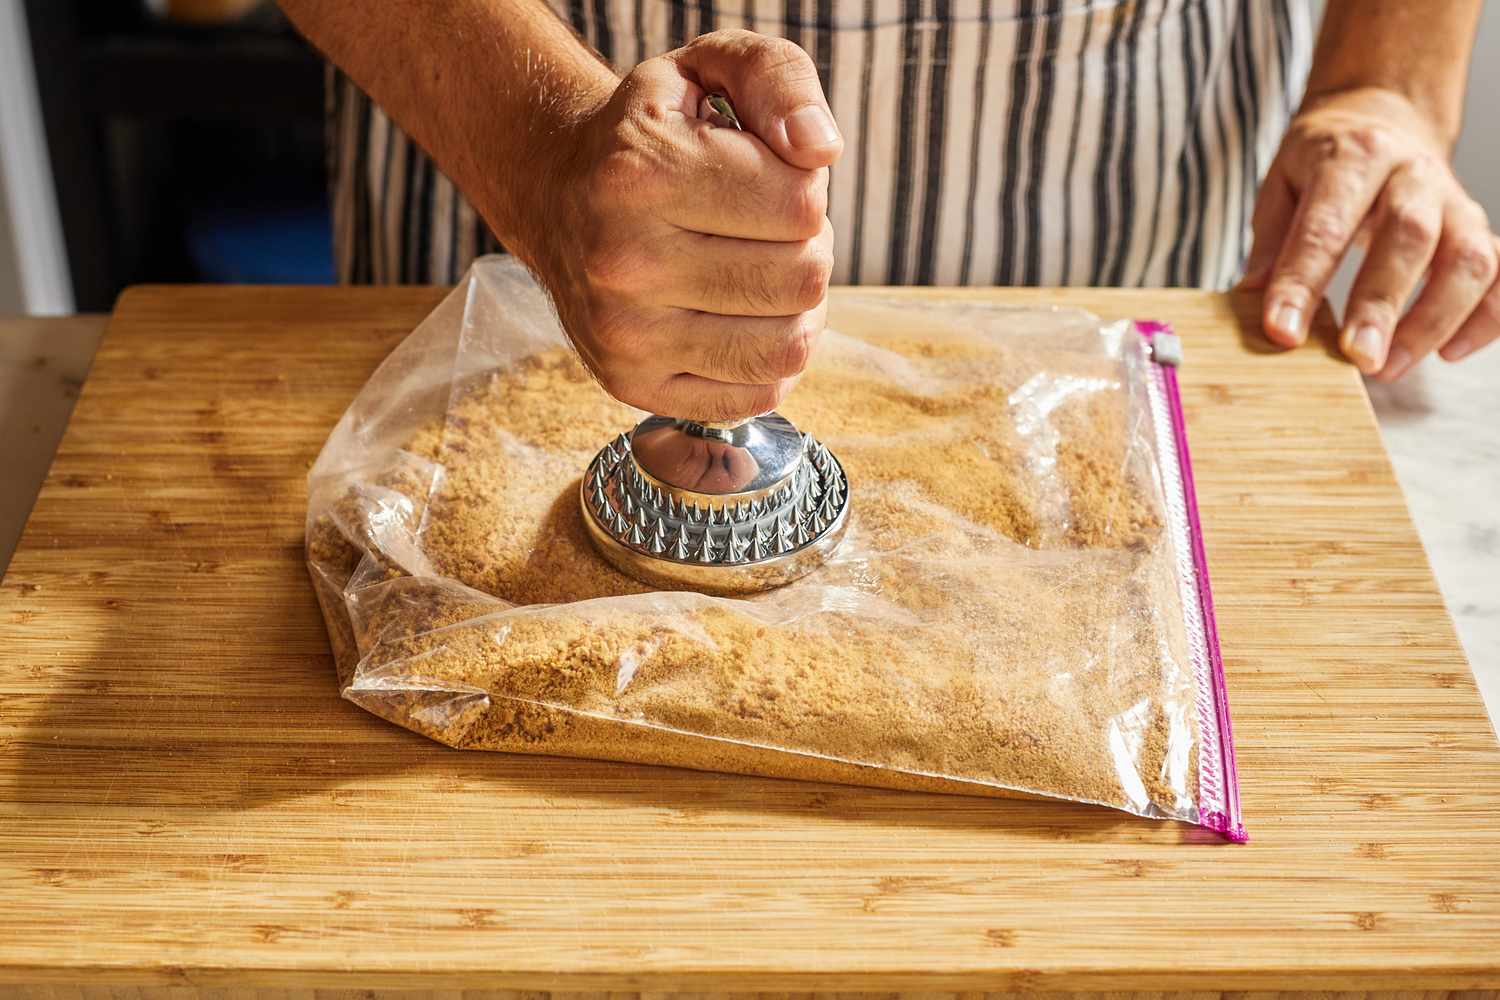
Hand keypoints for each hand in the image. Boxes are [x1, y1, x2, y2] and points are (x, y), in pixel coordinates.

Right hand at [529, 30, 841, 420]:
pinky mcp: (633, 384)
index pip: (802, 204)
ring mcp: (625, 334)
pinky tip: (742, 321)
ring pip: (788, 346)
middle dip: (805, 247)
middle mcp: (624, 261)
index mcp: (642, 174)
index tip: (763, 177)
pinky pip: (756, 394)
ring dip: (795, 309)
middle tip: (765, 229)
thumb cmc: (654, 134)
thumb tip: (820, 150)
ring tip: (760, 274)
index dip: (803, 187)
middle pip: (802, 279)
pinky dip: (768, 359)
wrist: (556, 193)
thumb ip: (779, 80)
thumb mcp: (709, 70)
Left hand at [1241, 87, 1499, 379]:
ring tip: (1390, 367)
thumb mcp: (1282, 186)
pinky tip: (1451, 352)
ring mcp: (1454, 201)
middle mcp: (1412, 174)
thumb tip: (1252, 301)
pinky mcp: (1478, 228)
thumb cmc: (1324, 163)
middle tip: (1357, 357)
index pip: (1325, 226)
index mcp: (1353, 157)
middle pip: (1409, 237)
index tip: (1283, 332)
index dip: (1303, 283)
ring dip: (1433, 320)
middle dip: (1382, 304)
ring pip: (1468, 258)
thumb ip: (1271, 244)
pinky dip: (1487, 317)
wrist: (1383, 116)